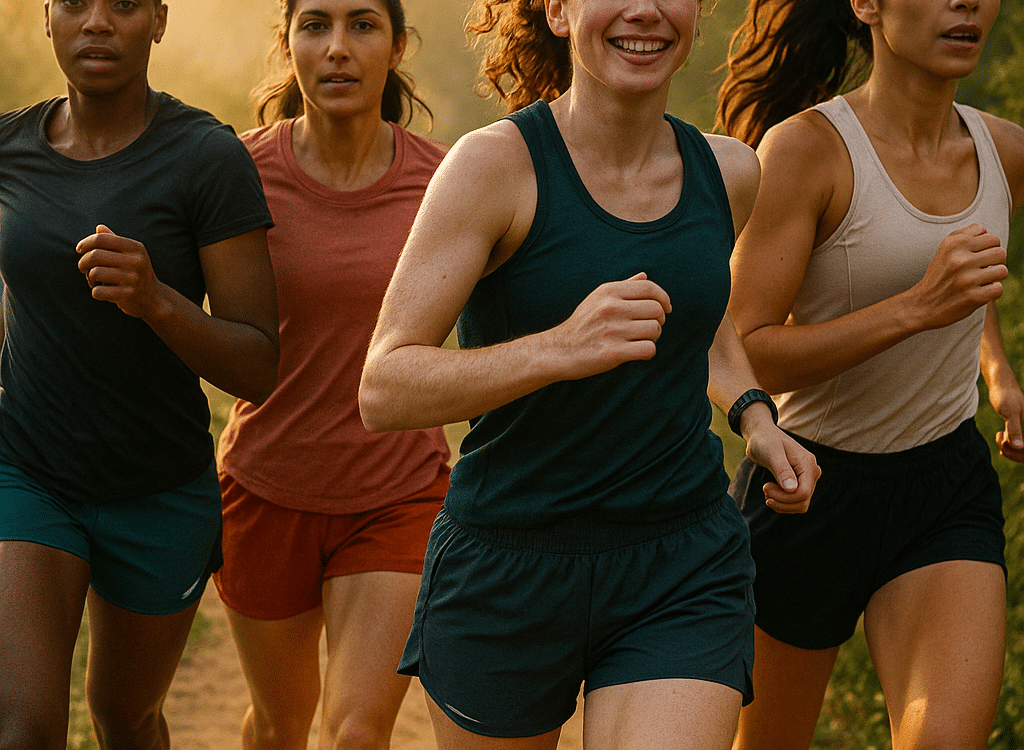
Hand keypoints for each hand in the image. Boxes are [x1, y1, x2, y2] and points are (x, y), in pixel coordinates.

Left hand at [76, 224, 167, 319]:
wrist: (154, 297)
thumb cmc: (136, 272)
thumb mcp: (131, 254)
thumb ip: (115, 240)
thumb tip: (99, 228)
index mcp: (136, 248)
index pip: (102, 239)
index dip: (86, 243)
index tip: (79, 249)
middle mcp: (136, 262)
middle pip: (95, 255)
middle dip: (83, 262)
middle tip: (83, 267)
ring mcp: (133, 279)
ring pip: (95, 273)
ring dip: (89, 277)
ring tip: (94, 280)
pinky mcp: (128, 295)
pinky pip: (98, 291)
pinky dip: (95, 291)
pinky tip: (102, 291)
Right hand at [549, 272, 671, 379]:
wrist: (559, 350)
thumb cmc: (582, 325)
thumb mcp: (597, 299)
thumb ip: (623, 287)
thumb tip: (645, 276)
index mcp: (608, 291)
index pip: (649, 288)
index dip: (664, 298)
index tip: (666, 309)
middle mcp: (610, 307)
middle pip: (656, 309)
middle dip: (659, 320)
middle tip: (649, 328)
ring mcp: (612, 330)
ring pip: (655, 329)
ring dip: (653, 337)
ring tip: (641, 340)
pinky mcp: (613, 352)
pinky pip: (649, 349)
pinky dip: (648, 352)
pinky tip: (639, 353)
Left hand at [741, 407, 819, 513]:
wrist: (761, 435)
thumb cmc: (765, 441)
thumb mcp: (772, 453)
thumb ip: (782, 470)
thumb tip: (792, 490)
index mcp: (808, 464)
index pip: (803, 492)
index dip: (784, 497)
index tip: (765, 487)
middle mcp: (812, 472)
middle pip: (802, 501)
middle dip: (781, 501)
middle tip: (764, 489)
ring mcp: (807, 479)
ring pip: (800, 505)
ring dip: (781, 504)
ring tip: (766, 491)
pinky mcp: (800, 483)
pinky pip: (795, 502)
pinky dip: (782, 503)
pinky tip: (770, 493)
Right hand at [910, 224, 1006, 330]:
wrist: (921, 306)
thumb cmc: (939, 276)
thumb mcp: (945, 250)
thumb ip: (965, 235)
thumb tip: (988, 232)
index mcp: (954, 244)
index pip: (991, 237)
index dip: (988, 248)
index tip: (977, 258)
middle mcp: (959, 259)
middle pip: (1000, 252)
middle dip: (995, 262)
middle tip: (982, 270)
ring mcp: (966, 279)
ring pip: (1002, 270)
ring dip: (994, 278)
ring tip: (980, 281)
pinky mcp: (973, 297)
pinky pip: (998, 289)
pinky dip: (991, 292)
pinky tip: (978, 293)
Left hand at [989, 377, 1023, 462]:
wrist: (1001, 385)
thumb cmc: (1006, 396)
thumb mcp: (1010, 413)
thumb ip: (1015, 430)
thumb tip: (1019, 447)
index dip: (1018, 452)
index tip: (1004, 438)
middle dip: (1011, 451)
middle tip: (1000, 438)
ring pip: (1020, 449)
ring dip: (1008, 447)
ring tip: (999, 435)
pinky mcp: (1020, 427)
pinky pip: (1017, 442)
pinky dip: (1008, 444)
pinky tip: (1000, 441)